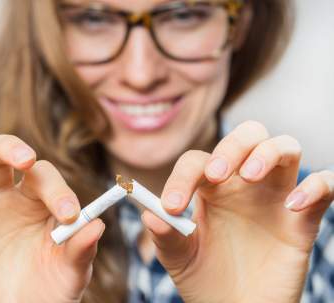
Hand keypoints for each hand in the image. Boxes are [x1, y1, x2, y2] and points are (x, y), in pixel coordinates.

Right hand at [0, 127, 104, 302]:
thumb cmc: (49, 294)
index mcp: (38, 204)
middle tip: (25, 158)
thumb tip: (98, 225)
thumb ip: (81, 249)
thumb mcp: (71, 274)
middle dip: (11, 150)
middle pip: (0, 159)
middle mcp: (5, 201)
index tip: (69, 216)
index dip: (58, 191)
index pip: (44, 179)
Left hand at [142, 121, 333, 302]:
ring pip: (285, 147)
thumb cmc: (205, 280)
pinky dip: (314, 186)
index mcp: (210, 189)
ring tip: (250, 176)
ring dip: (268, 152)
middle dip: (233, 144)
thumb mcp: (179, 259)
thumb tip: (151, 215)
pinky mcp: (303, 219)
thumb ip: (165, 237)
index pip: (198, 161)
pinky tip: (292, 205)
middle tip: (216, 173)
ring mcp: (275, 197)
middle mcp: (244, 184)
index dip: (183, 176)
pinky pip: (324, 186)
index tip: (172, 206)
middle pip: (248, 135)